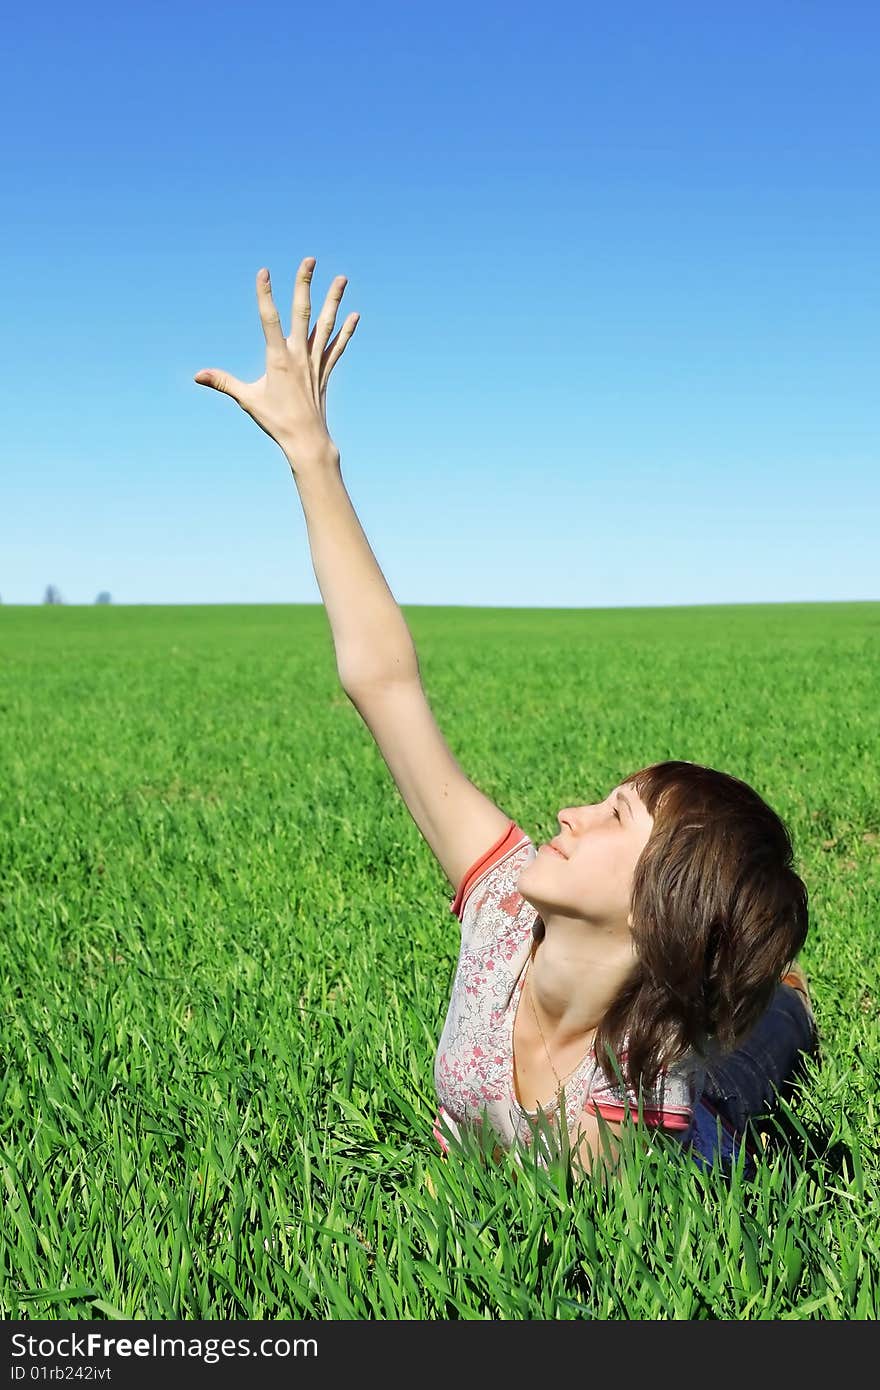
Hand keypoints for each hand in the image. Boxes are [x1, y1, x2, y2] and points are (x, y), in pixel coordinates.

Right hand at [194, 256, 358, 468]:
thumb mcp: (247, 399)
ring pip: (326, 325)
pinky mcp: (325, 371)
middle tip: (310, 260)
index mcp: (278, 359)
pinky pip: (337, 347)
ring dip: (334, 300)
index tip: (264, 272)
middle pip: (303, 312)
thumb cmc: (275, 421)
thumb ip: (223, 382)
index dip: (265, 295)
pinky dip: (346, 331)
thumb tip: (197, 375)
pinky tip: (354, 314)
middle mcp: (299, 356)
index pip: (269, 320)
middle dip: (305, 284)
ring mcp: (315, 362)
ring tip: (342, 278)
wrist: (306, 440)